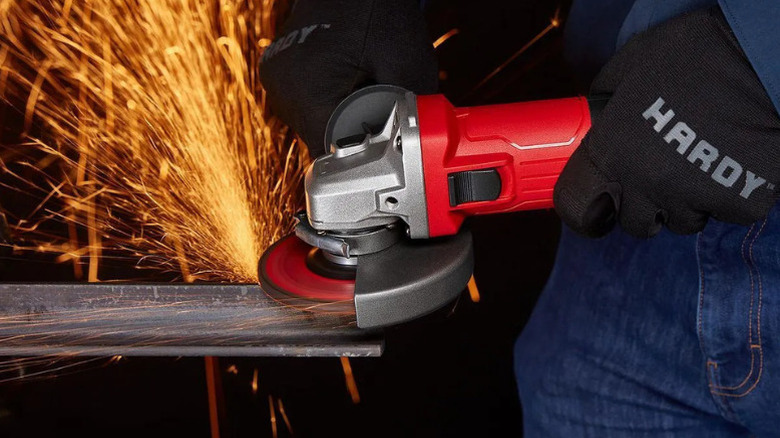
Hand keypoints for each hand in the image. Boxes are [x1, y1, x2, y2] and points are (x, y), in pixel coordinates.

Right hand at [259, 0, 437, 157]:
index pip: (331, 155)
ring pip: (318, 127)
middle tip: (382, 102)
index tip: (386, 140)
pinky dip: (335, 103)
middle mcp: (280, 89)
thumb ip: (410, 113)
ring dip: (345, 119)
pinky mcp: (281, 76)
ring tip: (365, 83)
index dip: (364, 155)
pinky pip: (311, 108)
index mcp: (303, 90)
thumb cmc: (377, 8)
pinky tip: (351, 79)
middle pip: (324, 142)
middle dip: (358, 133)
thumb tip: (419, 156)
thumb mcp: (406, 61)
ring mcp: (277, 82)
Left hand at [554, 7, 779, 237]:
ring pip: (681, 221)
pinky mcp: (738, 203)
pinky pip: (724, 212)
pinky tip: (733, 160)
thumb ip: (603, 107)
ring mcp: (692, 197)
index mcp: (611, 151)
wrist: (765, 56)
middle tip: (662, 176)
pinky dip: (729, 194)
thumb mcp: (627, 70)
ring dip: (688, 201)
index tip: (599, 206)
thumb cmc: (693, 54)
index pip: (576, 209)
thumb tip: (596, 125)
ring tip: (702, 159)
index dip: (586, 211)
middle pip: (635, 223)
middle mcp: (645, 182)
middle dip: (646, 206)